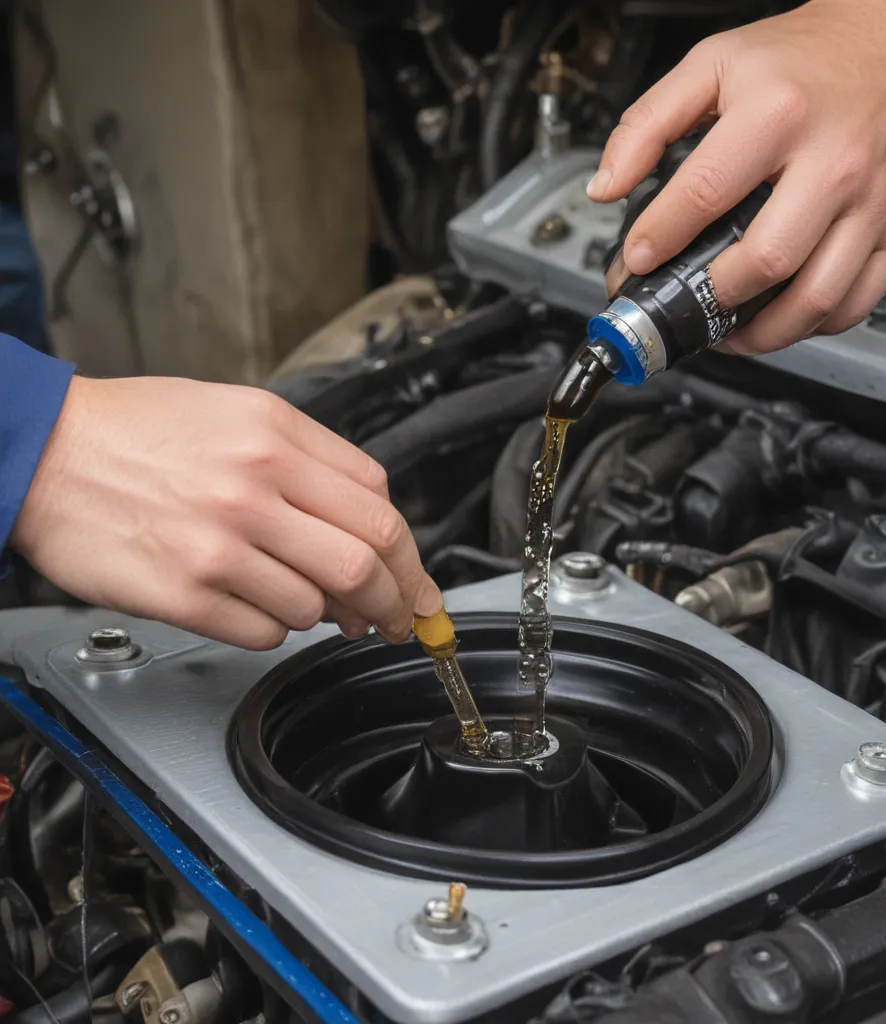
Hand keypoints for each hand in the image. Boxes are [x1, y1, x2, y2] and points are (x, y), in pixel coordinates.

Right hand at [10, 376, 441, 649]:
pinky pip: (263, 632)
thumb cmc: (139, 431)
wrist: (42, 450)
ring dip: (324, 614)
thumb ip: (310, 462)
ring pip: (316, 606)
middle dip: (396, 602)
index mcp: (275, 436)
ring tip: (306, 602)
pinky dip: (275, 629)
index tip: (414, 580)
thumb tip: (367, 526)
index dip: (408, 553)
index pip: (378, 505)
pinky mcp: (183, 592)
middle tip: (397, 619)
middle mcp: (252, 487)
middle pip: (366, 561)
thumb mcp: (238, 413)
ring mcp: (218, 544)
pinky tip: (257, 606)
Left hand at [590, 0, 885, 354]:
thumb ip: (647, 124)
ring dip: (762, 333)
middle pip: (766, 259)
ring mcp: (869, 203)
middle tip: (685, 298)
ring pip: (816, 298)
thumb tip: (606, 186)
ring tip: (726, 330)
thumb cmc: (805, 57)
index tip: (638, 260)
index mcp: (778, 114)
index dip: (661, 237)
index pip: (706, 193)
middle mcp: (831, 162)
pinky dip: (813, 327)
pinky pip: (856, 303)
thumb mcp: (711, 64)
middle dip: (713, 294)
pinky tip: (780, 321)